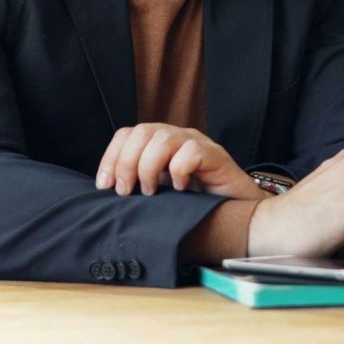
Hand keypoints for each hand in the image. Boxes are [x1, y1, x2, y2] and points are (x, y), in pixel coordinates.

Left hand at [96, 123, 264, 199]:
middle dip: (126, 163)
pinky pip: (191, 151)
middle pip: (142, 131)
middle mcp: (177, 138)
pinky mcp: (215, 155)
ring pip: (164, 138)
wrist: (238, 212)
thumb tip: (107, 192)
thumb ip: (138, 186)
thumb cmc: (196, 204)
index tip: (105, 186)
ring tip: (152, 192)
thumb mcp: (160, 193)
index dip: (111, 157)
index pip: (127, 134)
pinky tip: (181, 189)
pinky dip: (179, 171)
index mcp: (159, 144)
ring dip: (149, 167)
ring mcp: (197, 143)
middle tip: (127, 191)